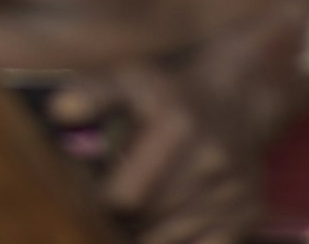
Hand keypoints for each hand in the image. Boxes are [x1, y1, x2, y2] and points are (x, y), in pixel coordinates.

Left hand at [47, 54, 262, 243]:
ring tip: (140, 217)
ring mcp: (233, 191)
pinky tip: (168, 228)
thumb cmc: (170, 94)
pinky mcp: (249, 213)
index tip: (90, 199)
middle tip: (111, 212)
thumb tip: (60, 111)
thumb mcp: (130, 79)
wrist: (240, 96)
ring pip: (169, 241)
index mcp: (177, 125)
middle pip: (146, 224)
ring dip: (149, 236)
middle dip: (122, 224)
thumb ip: (93, 93)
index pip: (122, 197)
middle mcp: (211, 159)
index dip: (101, 204)